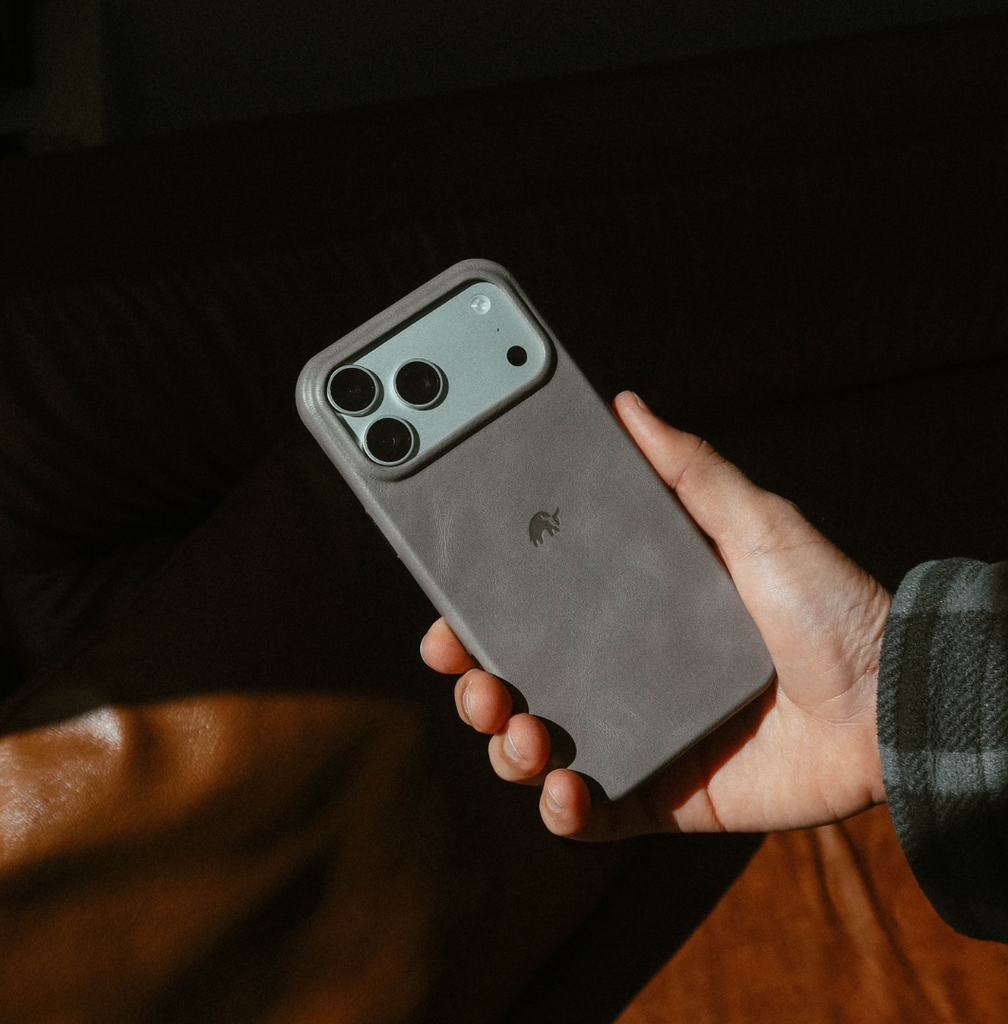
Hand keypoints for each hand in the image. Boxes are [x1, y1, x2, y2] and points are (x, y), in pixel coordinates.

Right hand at [421, 391, 890, 840]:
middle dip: (476, 687)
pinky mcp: (661, 796)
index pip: (531, 615)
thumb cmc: (828, 605)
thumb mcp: (755, 522)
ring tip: (524, 735)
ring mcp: (637, 737)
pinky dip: (562, 812)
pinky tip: (565, 789)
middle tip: (474, 680)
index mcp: (630, 614)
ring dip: (507, 749)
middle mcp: (621, 675)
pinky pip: (590, 816)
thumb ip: (690, 469)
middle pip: (517, 685)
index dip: (480, 620)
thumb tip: (627, 405)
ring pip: (536, 753)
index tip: (449, 620)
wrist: (890, 701)